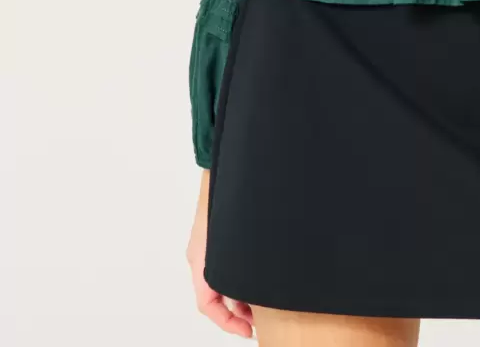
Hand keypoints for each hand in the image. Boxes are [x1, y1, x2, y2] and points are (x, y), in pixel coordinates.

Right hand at [187, 169, 254, 336]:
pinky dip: (240, 272)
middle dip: (237, 310)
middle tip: (261, 316)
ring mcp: (210, 244)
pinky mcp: (219, 233)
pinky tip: (261, 269)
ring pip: (222, 279)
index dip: (228, 323)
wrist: (221, 163)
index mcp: (201, 261)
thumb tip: (259, 290)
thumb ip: (240, 264)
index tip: (248, 330)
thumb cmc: (224, 196)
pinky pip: (225, 262)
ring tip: (266, 296)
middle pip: (215, 295)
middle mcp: (202, 255)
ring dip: (240, 291)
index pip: (208, 305)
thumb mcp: (233, 239)